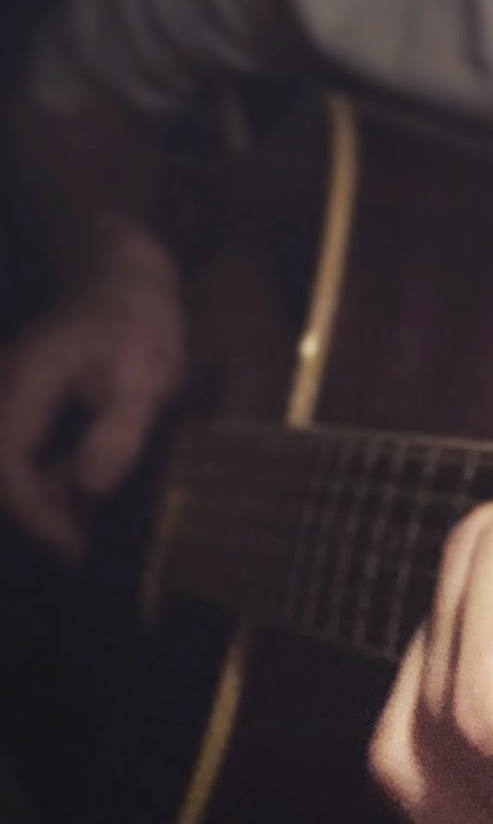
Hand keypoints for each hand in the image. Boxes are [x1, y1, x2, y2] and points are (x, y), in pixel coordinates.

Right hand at [0, 250, 184, 556]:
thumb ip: (119, 430)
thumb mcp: (146, 374)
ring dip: (38, 499)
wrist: (123, 277)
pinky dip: (43, 478)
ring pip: (9, 462)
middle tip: (78, 546)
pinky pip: (19, 450)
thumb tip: (89, 488)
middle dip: (33, 514)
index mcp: (24, 387)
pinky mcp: (20, 403)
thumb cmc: (140, 323)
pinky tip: (80, 493)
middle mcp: (4, 393)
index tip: (71, 547)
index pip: (8, 466)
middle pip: (0, 472)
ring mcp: (8, 397)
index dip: (35, 515)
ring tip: (81, 530)